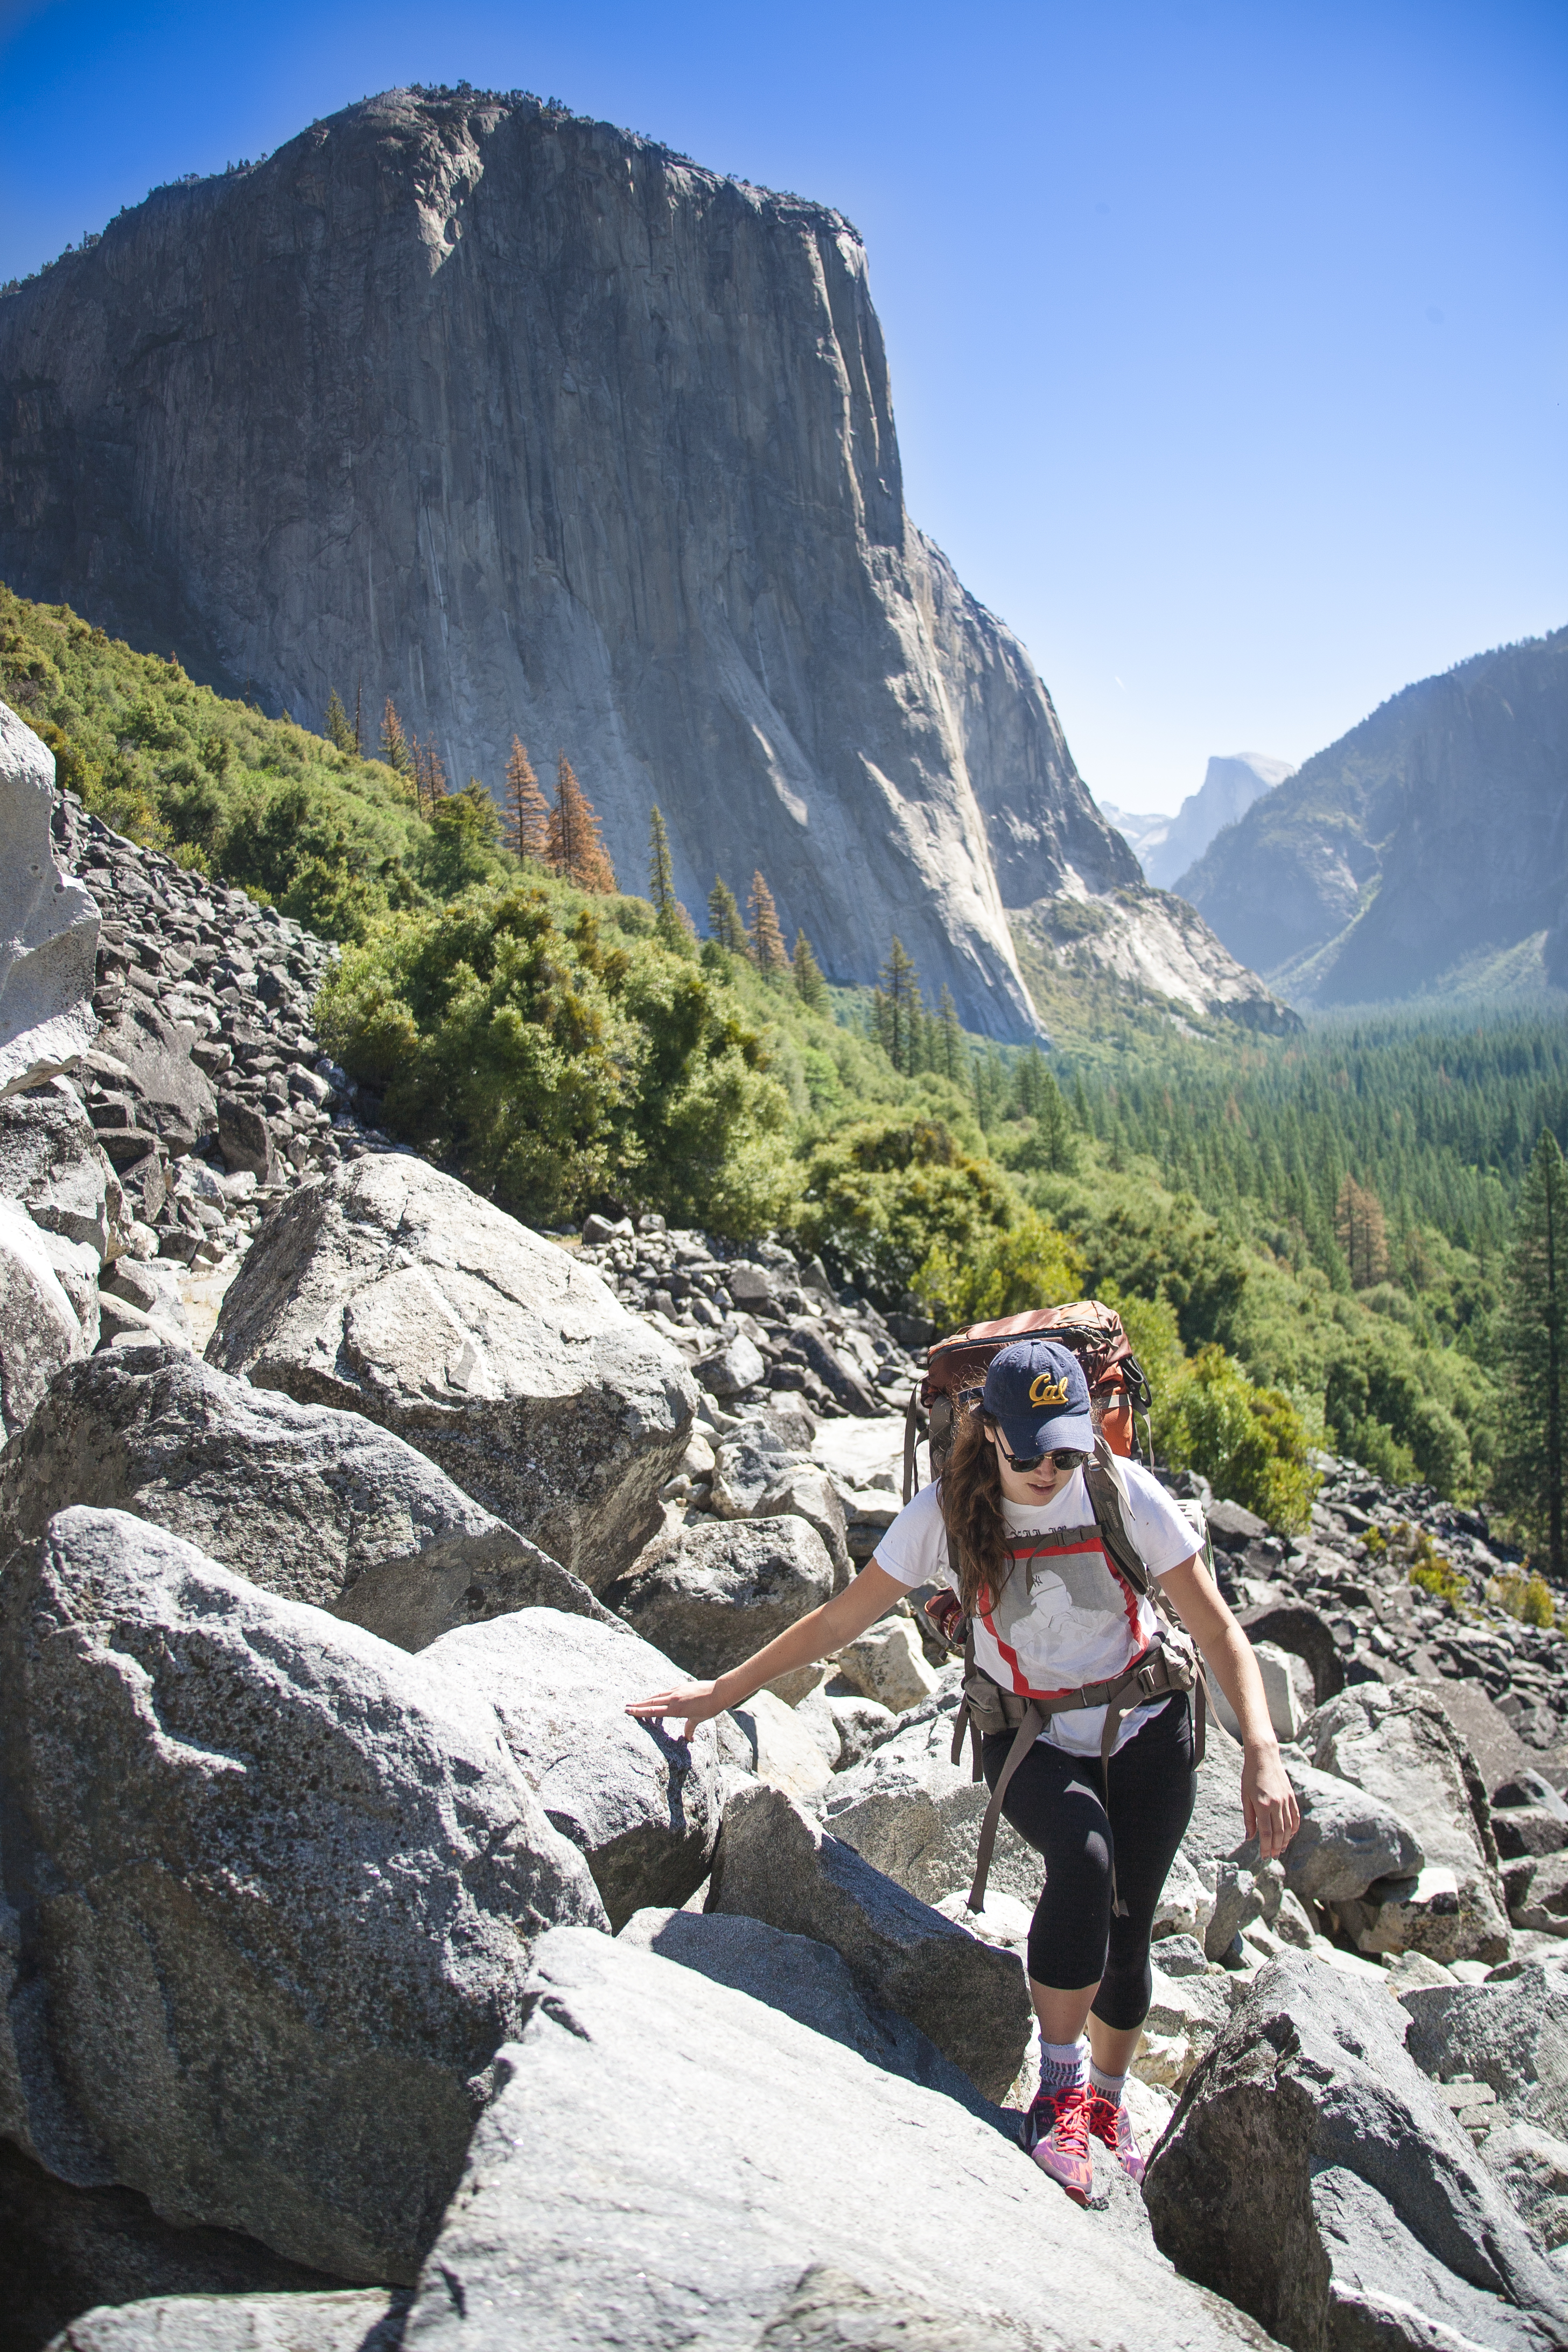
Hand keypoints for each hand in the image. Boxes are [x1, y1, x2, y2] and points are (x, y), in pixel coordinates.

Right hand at [625, 1682, 723, 1741]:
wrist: (718, 1692)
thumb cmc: (709, 1708)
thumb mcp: (698, 1720)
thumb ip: (690, 1728)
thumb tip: (689, 1739)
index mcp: (676, 1709)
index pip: (653, 1711)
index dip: (640, 1711)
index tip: (629, 1711)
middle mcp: (674, 1699)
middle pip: (652, 1702)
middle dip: (638, 1705)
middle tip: (626, 1706)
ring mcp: (677, 1691)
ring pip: (658, 1696)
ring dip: (646, 1700)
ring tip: (636, 1702)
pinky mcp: (681, 1687)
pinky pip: (666, 1692)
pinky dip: (658, 1696)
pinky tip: (655, 1698)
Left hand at [1242, 1742, 1300, 1861]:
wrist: (1264, 1757)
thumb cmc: (1250, 1777)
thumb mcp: (1245, 1797)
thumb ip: (1249, 1818)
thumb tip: (1250, 1837)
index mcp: (1263, 1805)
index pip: (1266, 1833)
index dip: (1266, 1847)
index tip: (1265, 1856)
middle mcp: (1276, 1804)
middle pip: (1279, 1833)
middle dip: (1276, 1847)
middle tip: (1273, 1856)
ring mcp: (1286, 1800)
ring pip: (1289, 1827)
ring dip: (1285, 1841)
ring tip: (1281, 1849)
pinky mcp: (1291, 1796)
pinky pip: (1295, 1816)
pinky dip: (1294, 1828)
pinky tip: (1290, 1835)